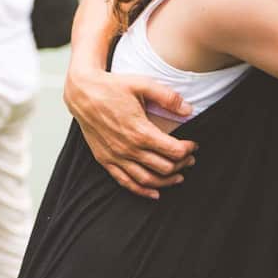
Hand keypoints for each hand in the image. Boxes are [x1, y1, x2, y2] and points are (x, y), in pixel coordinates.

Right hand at [63, 65, 197, 198]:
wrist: (82, 93)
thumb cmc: (113, 87)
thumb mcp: (143, 84)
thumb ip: (168, 97)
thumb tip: (189, 110)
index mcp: (140, 131)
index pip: (173, 150)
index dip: (188, 150)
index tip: (194, 145)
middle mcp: (128, 148)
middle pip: (164, 167)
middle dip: (182, 164)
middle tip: (190, 159)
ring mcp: (116, 157)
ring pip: (147, 179)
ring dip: (166, 181)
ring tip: (179, 177)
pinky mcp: (105, 160)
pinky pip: (125, 182)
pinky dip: (142, 191)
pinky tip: (154, 193)